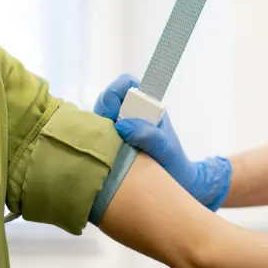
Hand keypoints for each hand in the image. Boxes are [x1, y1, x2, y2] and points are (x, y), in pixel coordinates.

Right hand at [93, 74, 231, 210]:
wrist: (174, 182)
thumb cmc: (173, 161)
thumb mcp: (165, 149)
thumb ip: (150, 136)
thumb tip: (122, 126)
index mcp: (146, 104)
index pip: (125, 84)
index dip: (115, 93)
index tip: (114, 115)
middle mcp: (129, 112)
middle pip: (106, 101)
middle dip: (102, 113)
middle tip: (107, 135)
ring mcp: (117, 127)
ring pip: (96, 119)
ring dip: (96, 131)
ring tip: (105, 150)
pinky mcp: (108, 144)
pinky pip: (93, 137)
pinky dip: (94, 145)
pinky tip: (100, 158)